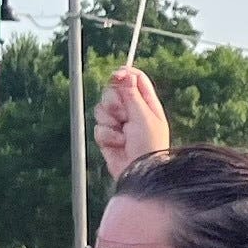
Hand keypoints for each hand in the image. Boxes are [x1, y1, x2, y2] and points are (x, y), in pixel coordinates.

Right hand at [91, 65, 168, 180]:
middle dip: (113, 101)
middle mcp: (132, 111)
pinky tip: (118, 145)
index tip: (116, 76)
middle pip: (112, 91)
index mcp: (146, 103)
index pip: (134, 79)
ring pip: (101, 109)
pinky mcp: (108, 137)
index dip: (124, 74)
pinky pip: (98, 128)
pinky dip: (106, 136)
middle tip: (122, 114)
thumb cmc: (149, 145)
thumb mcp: (143, 117)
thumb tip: (126, 74)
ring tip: (123, 135)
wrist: (140, 173)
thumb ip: (132, 95)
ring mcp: (119, 124)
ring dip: (109, 121)